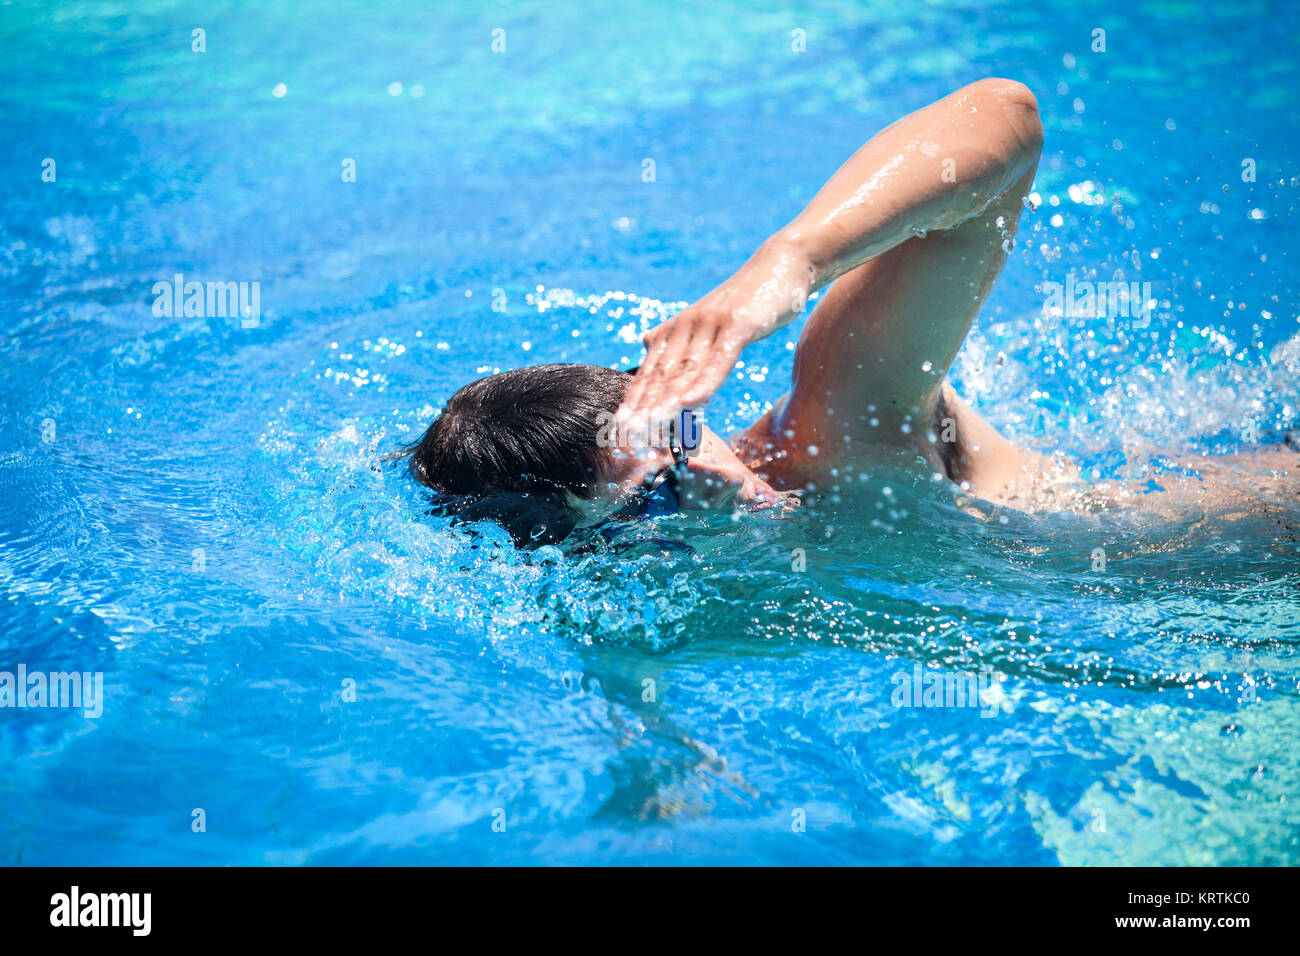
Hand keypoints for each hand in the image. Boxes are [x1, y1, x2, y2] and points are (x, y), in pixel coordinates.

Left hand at [616, 237, 814, 421]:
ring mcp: (712, 324)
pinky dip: (703, 384)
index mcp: (679, 326)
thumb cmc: (747, 297)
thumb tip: (648, 342)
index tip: (621, 424)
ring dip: (667, 401)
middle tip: (628, 432)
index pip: (651, 368)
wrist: (783, 263)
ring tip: (651, 426)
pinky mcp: (738, 325)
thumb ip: (680, 333)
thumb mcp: (708, 316)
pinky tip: (690, 404)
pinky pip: (718, 361)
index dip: (636, 397)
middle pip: (662, 373)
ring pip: (686, 370)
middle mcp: (688, 325)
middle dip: (644, 405)